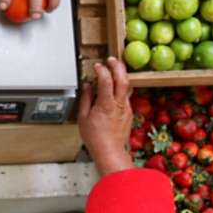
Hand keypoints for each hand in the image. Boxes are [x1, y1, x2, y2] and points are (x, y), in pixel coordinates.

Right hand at [78, 58, 133, 175]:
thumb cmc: (95, 138)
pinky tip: (115, 88)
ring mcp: (126, 108)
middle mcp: (119, 104)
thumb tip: (87, 87)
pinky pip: (126, 96)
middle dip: (118, 66)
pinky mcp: (129, 113)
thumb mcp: (83, 118)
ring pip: (127, 87)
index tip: (97, 66)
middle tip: (111, 60)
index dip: (102, 70)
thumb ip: (86, 99)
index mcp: (106, 105)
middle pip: (123, 79)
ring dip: (122, 76)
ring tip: (115, 69)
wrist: (110, 152)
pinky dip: (121, 88)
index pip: (106, 81)